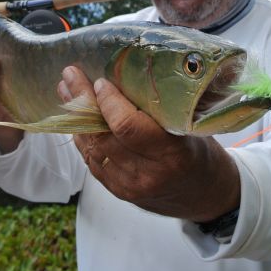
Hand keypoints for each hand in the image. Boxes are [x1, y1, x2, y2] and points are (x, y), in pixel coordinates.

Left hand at [59, 66, 240, 221]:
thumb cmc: (200, 153)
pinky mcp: (118, 192)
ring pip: (92, 148)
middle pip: (103, 136)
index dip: (108, 103)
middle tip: (70, 76)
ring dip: (75, 119)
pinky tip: (76, 118)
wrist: (204, 196)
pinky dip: (82, 137)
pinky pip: (92, 161)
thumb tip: (130, 73)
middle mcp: (147, 174)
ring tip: (66, 91)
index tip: (100, 81)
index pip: (128, 127)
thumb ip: (162, 110)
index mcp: (172, 155)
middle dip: (82, 103)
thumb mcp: (191, 128)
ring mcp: (130, 186)